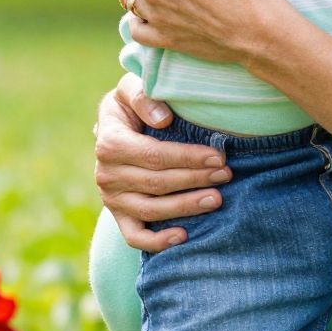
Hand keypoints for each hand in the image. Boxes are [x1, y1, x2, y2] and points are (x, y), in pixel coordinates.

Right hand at [93, 75, 230, 250]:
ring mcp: (111, 199)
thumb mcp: (130, 88)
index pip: (154, 155)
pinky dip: (158, 241)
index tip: (217, 156)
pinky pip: (135, 237)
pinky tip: (184, 235)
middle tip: (226, 175)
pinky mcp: (118, 216)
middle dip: (196, 179)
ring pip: (151, 211)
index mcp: (109, 142)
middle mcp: (105, 174)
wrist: (116, 128)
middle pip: (157, 183)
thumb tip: (163, 120)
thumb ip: (143, 96)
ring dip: (186, 207)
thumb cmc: (132, 105)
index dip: (187, 158)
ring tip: (216, 199)